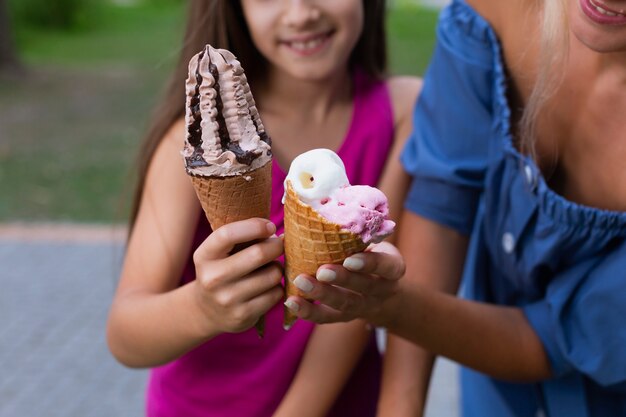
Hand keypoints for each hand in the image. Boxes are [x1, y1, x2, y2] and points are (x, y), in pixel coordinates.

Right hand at [192, 218, 283, 333]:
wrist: (207, 311)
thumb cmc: (222, 270)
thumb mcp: (219, 252)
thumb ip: (241, 238)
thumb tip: (275, 232)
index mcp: (204, 256)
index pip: (228, 234)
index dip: (254, 226)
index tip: (269, 226)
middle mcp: (213, 278)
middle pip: (258, 254)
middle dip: (276, 246)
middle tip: (279, 245)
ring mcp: (227, 299)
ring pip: (272, 275)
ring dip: (278, 268)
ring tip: (271, 268)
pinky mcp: (243, 315)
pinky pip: (275, 293)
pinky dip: (278, 286)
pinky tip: (268, 286)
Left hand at [284, 242, 404, 325]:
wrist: (383, 292)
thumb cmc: (372, 253)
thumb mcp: (375, 243)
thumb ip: (358, 234)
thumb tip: (322, 207)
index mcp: (392, 268)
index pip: (385, 266)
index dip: (369, 264)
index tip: (350, 259)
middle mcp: (381, 290)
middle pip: (363, 287)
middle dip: (342, 279)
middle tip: (322, 271)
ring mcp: (364, 306)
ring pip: (344, 304)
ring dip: (321, 294)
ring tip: (300, 282)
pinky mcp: (344, 317)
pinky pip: (327, 317)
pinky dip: (308, 311)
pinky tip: (291, 302)